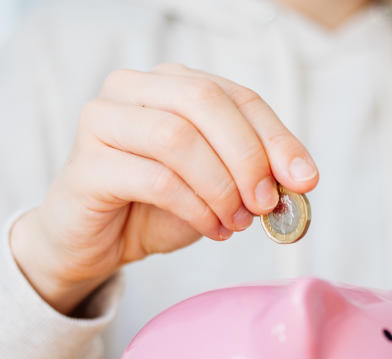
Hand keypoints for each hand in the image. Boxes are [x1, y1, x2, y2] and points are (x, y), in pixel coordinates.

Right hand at [10, 63, 318, 313]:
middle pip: (205, 102)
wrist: (93, 243)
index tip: (305, 179)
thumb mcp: (216, 187)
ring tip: (237, 222)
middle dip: (247, 157)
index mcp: (170, 82)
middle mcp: (132, 88)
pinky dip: (194, 207)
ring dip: (220, 186)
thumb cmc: (154, 207)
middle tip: (266, 203)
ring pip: (178, 137)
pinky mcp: (86, 164)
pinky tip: (210, 228)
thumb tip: (300, 179)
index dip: (276, 136)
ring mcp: (102, 120)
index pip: (236, 95)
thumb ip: (252, 175)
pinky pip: (155, 178)